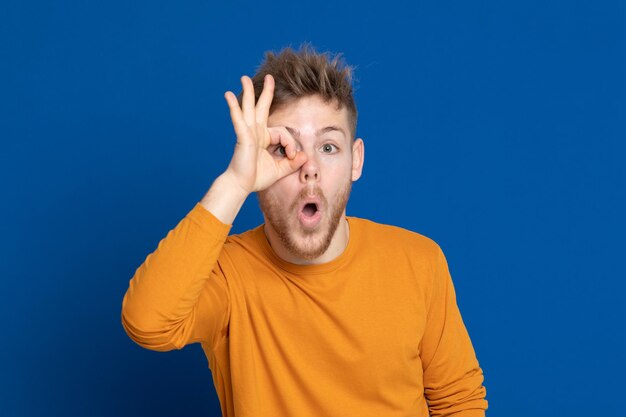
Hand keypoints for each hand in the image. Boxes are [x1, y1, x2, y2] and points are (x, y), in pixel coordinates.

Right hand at [222, 74, 306, 193]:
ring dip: (248, 92)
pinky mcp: (242, 136)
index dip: (291, 143)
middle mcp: (255, 132)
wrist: (241, 185)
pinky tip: (229, 95)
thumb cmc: (257, 177)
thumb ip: (293, 162)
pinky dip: (234, 107)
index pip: (283, 132)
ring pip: (249, 108)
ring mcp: (248, 132)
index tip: (292, 156)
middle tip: (270, 77)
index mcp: (264, 138)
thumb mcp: (280, 169)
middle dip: (266, 92)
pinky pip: (238, 119)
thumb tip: (305, 156)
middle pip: (261, 108)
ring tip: (244, 78)